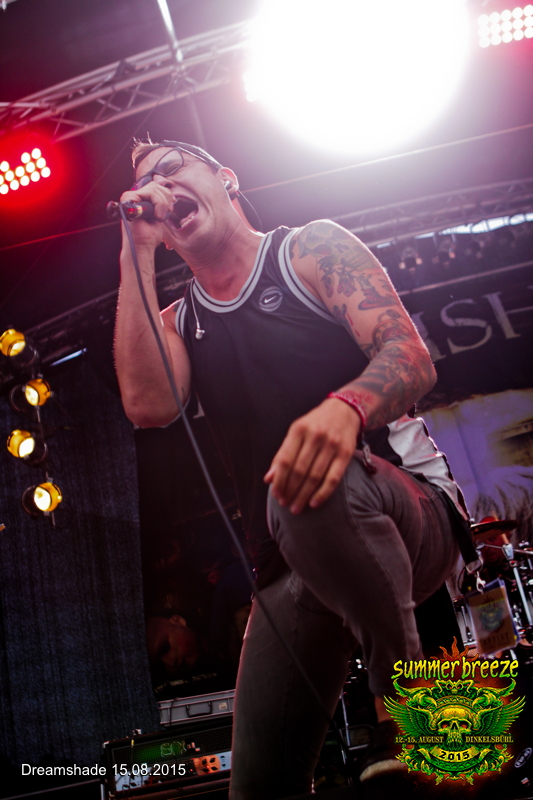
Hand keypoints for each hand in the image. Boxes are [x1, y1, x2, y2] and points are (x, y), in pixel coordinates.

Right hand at [119, 181, 174, 248]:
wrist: (143, 246)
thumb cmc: (149, 235)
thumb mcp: (158, 214)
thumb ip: (159, 201)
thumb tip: (168, 189)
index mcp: (139, 200)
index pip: (154, 186)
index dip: (166, 193)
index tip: (171, 204)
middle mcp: (133, 197)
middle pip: (155, 185)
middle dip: (166, 198)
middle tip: (166, 213)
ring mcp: (130, 198)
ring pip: (153, 189)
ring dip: (163, 204)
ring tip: (160, 216)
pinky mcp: (129, 200)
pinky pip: (149, 194)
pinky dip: (158, 205)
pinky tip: (156, 216)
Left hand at [264, 398, 359, 513]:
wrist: (344, 410)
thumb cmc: (315, 424)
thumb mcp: (296, 432)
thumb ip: (283, 454)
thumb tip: (269, 479)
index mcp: (299, 430)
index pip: (285, 460)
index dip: (279, 480)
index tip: (275, 494)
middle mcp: (315, 436)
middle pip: (299, 470)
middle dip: (290, 491)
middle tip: (284, 505)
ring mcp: (332, 445)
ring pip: (314, 476)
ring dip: (303, 495)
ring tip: (296, 508)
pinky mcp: (345, 453)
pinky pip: (333, 478)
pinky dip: (322, 493)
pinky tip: (314, 503)